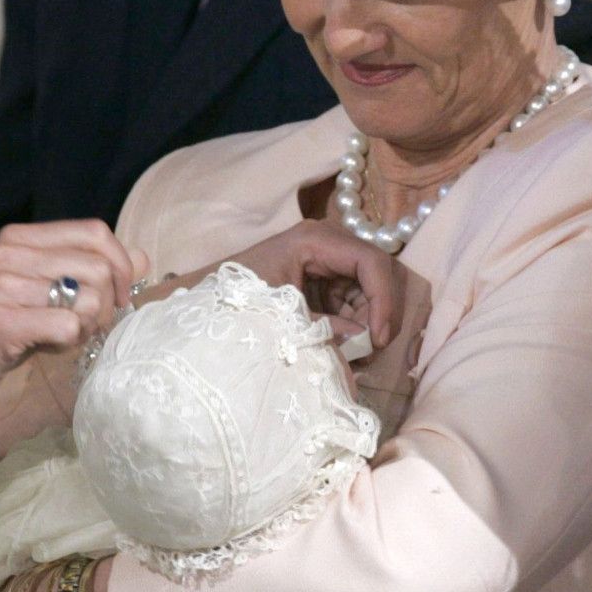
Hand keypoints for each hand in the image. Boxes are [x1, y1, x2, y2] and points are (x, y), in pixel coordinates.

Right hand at [0, 221, 144, 422]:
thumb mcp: (38, 291)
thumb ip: (85, 271)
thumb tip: (142, 258)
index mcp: (20, 238)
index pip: (95, 232)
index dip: (121, 264)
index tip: (120, 296)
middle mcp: (10, 253)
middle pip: (99, 266)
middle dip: (109, 303)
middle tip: (90, 326)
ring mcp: (3, 285)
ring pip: (88, 299)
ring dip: (87, 327)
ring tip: (60, 337)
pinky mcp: (2, 321)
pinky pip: (68, 328)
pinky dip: (68, 344)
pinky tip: (45, 348)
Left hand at [182, 220, 412, 353]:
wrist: (208, 305)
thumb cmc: (238, 301)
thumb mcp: (282, 316)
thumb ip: (326, 329)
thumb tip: (365, 344)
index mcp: (315, 240)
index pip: (371, 262)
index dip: (383, 300)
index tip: (379, 338)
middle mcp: (328, 242)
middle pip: (376, 274)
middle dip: (377, 313)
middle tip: (369, 349)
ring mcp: (328, 258)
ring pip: (368, 289)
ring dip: (366, 321)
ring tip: (354, 352)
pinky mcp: (325, 277)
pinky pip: (353, 299)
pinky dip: (353, 323)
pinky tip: (342, 343)